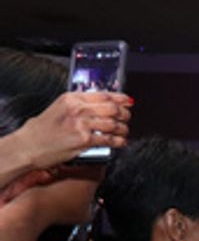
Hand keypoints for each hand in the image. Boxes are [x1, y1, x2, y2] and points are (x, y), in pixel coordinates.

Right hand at [10, 91, 131, 171]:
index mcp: (71, 98)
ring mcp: (81, 124)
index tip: (128, 101)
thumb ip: (78, 105)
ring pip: (113, 124)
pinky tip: (121, 142)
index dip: (120, 98)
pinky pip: (109, 139)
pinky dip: (119, 141)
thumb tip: (99, 105)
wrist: (29, 146)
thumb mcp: (59, 108)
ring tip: (124, 131)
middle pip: (112, 108)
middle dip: (124, 114)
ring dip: (123, 129)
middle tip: (127, 117)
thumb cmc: (42, 130)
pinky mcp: (84, 140)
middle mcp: (78, 109)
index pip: (103, 95)